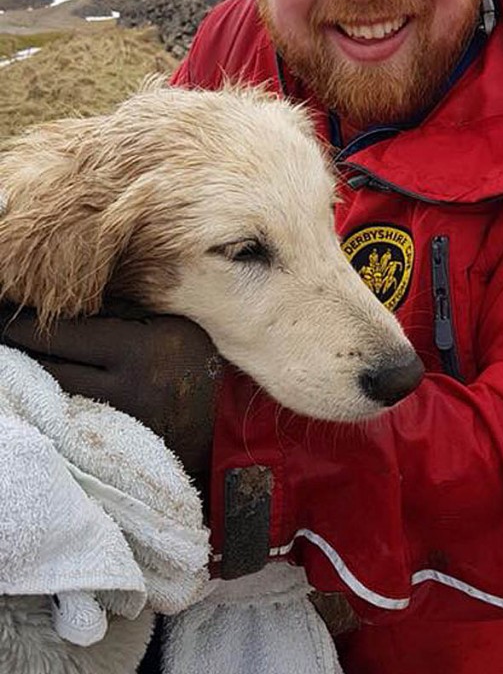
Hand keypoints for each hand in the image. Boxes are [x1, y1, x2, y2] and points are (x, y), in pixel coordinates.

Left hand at [0, 303, 223, 481]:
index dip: (25, 324)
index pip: (65, 335)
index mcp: (144, 351)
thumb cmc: (208, 360)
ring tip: (15, 358)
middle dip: (21, 352)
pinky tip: (41, 388)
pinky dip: (54, 401)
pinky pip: (73, 418)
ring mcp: (123, 423)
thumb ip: (124, 313)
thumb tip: (68, 300)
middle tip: (1, 332)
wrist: (237, 422)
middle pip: (52, 369)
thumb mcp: (172, 325)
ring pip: (57, 397)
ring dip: (33, 377)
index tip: (3, 312)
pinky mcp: (120, 445)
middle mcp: (129, 389)